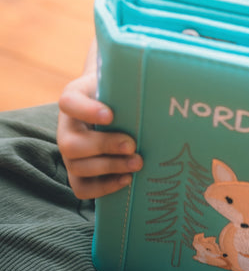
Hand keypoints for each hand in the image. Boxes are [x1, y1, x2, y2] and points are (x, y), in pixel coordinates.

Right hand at [57, 71, 142, 199]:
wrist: (115, 105)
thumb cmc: (119, 91)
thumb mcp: (120, 82)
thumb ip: (128, 87)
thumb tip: (159, 92)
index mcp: (74, 98)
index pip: (69, 102)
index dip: (87, 111)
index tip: (111, 115)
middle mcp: (66, 127)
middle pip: (70, 144)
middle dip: (104, 146)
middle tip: (132, 145)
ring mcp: (69, 153)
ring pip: (77, 167)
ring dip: (110, 168)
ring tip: (137, 163)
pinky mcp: (78, 172)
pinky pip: (81, 188)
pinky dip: (104, 187)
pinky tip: (127, 179)